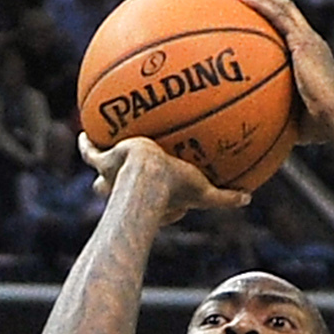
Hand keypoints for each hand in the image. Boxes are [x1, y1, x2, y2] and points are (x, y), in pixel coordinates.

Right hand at [78, 135, 249, 225]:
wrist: (149, 180)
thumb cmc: (175, 190)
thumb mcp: (204, 192)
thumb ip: (225, 197)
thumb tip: (248, 198)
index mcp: (145, 200)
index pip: (146, 200)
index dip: (149, 198)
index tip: (155, 188)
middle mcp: (123, 191)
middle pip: (111, 190)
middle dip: (111, 184)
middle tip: (117, 174)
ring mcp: (110, 176)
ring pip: (100, 171)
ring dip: (100, 163)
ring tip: (98, 150)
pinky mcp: (103, 161)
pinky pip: (90, 152)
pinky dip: (86, 144)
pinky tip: (85, 133)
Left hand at [230, 0, 333, 146]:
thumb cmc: (317, 129)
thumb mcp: (291, 118)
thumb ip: (276, 114)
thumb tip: (254, 129)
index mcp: (311, 56)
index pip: (291, 30)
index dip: (273, 18)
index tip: (254, 14)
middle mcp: (311, 42)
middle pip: (286, 11)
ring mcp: (309, 39)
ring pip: (282, 6)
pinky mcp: (303, 41)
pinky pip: (278, 15)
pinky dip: (259, 2)